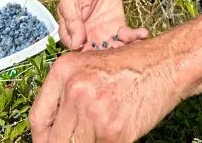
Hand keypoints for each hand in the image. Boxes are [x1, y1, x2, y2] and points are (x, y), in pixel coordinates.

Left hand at [30, 40, 182, 141]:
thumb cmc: (130, 65)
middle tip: (75, 140)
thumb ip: (64, 93)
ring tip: (99, 132)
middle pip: (54, 139)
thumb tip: (51, 128)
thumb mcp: (87, 66)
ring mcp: (94, 113)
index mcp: (63, 72)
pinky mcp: (113, 132)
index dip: (41, 137)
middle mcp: (75, 91)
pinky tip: (114, 132)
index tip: (47, 141)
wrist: (165, 65)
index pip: (37, 119)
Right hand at [56, 0, 148, 51]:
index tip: (97, 57)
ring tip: (135, 46)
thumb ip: (73, 23)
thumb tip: (75, 44)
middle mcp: (89, 39)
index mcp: (73, 36)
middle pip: (98, 56)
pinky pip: (126, 36)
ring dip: (125, 50)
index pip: (77, 53)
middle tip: (120, 56)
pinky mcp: (118, 27)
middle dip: (109, 60)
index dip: (87, 58)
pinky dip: (135, 37)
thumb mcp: (70, 3)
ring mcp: (104, 35)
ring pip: (114, 49)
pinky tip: (142, 34)